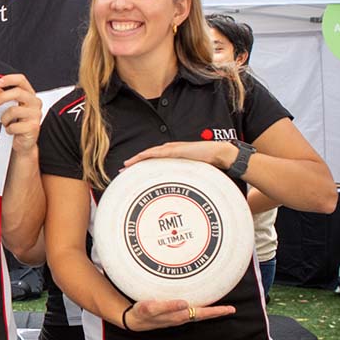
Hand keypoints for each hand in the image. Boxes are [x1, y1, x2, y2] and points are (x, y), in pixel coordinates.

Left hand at [0, 74, 41, 152]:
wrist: (23, 143)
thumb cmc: (16, 123)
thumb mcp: (8, 108)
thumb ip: (3, 97)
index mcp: (29, 95)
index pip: (21, 80)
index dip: (9, 79)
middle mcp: (35, 103)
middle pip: (17, 92)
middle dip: (2, 97)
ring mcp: (36, 115)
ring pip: (13, 110)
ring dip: (4, 118)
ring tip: (5, 123)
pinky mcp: (33, 127)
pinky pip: (14, 125)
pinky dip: (8, 129)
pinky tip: (10, 131)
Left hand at [122, 140, 236, 169]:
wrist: (217, 153)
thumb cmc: (205, 163)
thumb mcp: (190, 172)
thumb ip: (182, 177)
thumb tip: (177, 191)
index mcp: (171, 156)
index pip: (151, 160)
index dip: (139, 166)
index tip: (129, 173)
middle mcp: (168, 150)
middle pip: (146, 156)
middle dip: (133, 164)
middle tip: (122, 171)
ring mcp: (171, 149)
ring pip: (149, 153)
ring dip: (137, 159)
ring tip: (126, 166)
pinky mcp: (176, 149)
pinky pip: (158, 152)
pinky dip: (148, 154)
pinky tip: (139, 158)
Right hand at [122, 299, 234, 330]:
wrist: (133, 321)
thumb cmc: (142, 313)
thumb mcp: (151, 308)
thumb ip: (167, 306)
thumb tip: (185, 303)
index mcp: (179, 316)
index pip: (202, 313)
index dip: (216, 312)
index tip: (229, 309)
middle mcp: (181, 318)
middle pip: (203, 315)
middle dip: (217, 312)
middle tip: (232, 309)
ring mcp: (178, 317)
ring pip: (198, 314)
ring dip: (210, 311)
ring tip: (222, 308)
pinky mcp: (173, 315)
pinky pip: (190, 312)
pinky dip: (200, 309)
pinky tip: (200, 305)